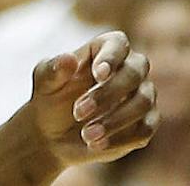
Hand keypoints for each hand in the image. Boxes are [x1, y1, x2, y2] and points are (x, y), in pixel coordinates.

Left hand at [27, 32, 156, 168]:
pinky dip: (121, 139)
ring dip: (115, 120)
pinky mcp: (144, 124)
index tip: (98, 74)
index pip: (118, 44)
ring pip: (143, 102)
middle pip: (135, 73)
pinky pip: (145, 129)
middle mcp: (132, 67)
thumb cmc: (51, 98)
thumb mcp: (44, 82)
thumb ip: (53, 69)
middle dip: (108, 94)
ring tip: (86, 135)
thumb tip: (68, 60)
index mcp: (108, 48)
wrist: (53, 134)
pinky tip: (97, 145)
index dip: (111, 57)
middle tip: (78, 113)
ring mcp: (141, 95)